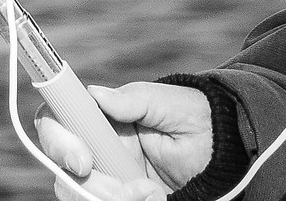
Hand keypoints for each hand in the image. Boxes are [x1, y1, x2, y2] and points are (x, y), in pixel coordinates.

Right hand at [36, 80, 213, 200]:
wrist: (228, 157)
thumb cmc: (201, 120)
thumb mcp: (176, 105)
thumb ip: (137, 99)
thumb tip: (96, 95)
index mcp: (103, 118)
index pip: (56, 121)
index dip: (57, 141)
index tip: (83, 161)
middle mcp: (97, 149)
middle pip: (62, 170)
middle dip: (88, 186)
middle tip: (126, 191)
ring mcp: (107, 178)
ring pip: (79, 196)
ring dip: (110, 200)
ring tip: (151, 194)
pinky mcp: (119, 197)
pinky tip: (155, 199)